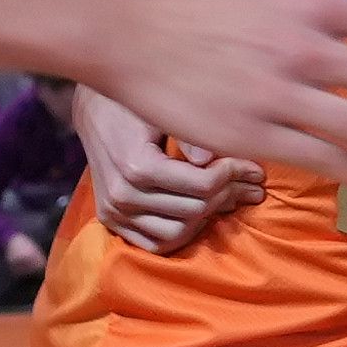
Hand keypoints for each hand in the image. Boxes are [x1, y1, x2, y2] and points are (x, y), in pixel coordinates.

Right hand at [70, 87, 261, 254]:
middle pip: (195, 210)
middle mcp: (122, 195)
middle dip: (230, 195)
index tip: (254, 167)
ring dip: (209, 217)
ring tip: (230, 198)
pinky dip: (182, 233)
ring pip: (178, 233)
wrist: (92, 111)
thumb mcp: (161, 109)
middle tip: (252, 182)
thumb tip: (210, 160)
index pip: (202, 184)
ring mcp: (114, 212)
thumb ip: (188, 134)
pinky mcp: (111, 220)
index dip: (234, 176)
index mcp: (135, 165)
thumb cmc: (133, 102)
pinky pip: (155, 243)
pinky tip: (202, 214)